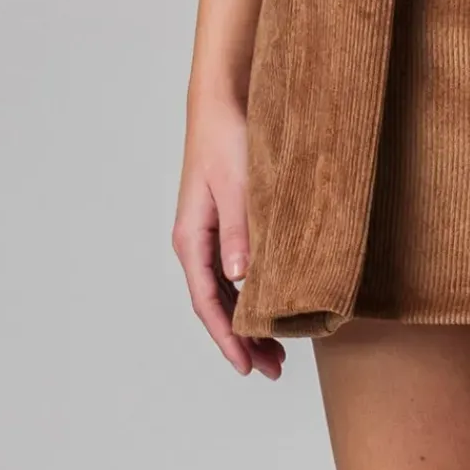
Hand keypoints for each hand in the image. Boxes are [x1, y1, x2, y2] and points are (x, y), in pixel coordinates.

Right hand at [172, 90, 285, 378]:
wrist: (222, 101)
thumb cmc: (227, 137)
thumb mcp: (238, 184)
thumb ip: (240, 229)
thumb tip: (240, 278)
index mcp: (192, 238)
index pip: (207, 301)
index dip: (227, 337)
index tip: (246, 365)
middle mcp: (196, 242)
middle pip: (216, 304)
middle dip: (241, 339)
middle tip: (272, 369)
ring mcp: (209, 233)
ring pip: (226, 290)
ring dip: (248, 320)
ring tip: (277, 350)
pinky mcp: (226, 222)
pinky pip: (235, 270)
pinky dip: (251, 293)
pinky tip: (271, 304)